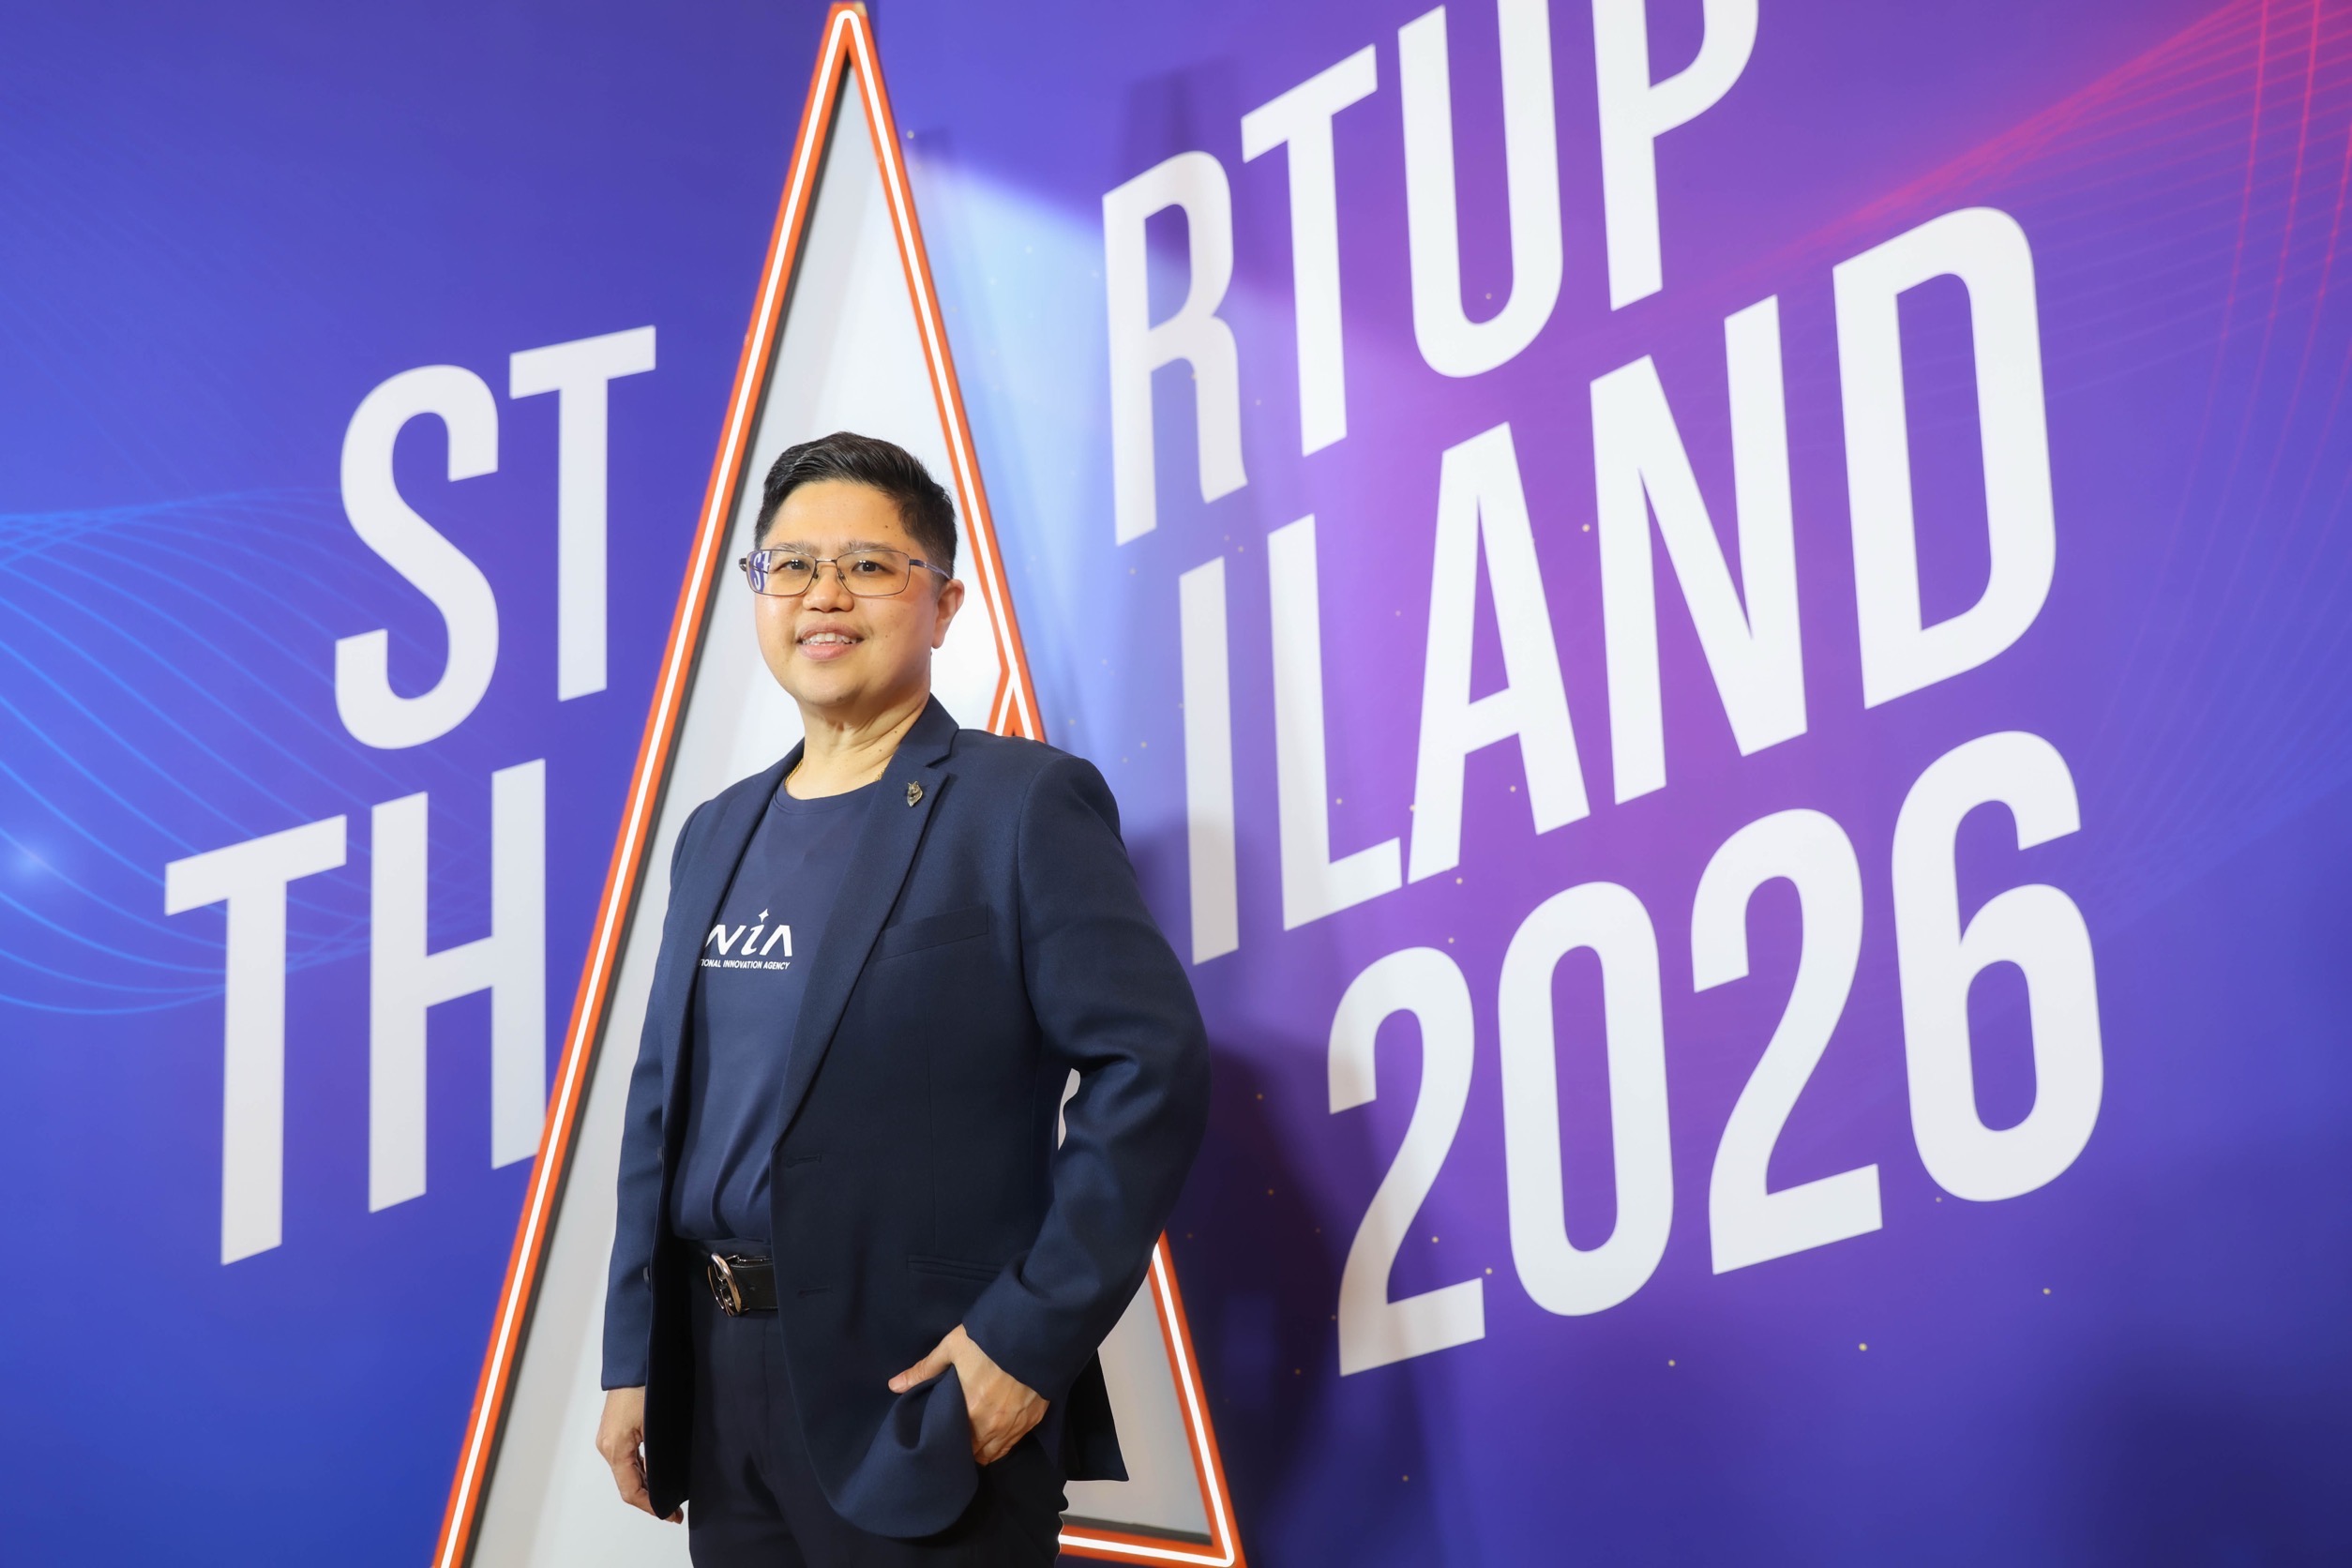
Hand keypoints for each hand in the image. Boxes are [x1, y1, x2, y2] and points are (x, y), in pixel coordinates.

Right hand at [596, 1386, 681, 1521]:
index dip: (652, 1507)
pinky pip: (628, 1458)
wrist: (634, 1360)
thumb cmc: (644, 1387)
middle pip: (628, 1484)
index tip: (671, 1515)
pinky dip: (643, 1469)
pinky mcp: (615, 1430)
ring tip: (670, 1493)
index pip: (631, 1491)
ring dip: (647, 1484)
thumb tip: (668, 1480)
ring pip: (628, 1471)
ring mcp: (609, 1438)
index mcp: (615, 1449)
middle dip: (651, 1499)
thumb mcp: (656, 1425)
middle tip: (674, 1509)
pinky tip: (659, 1471)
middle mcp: (607, 1446)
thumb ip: (659, 1456)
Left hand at [888, 1324, 1047, 1464]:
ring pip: (996, 1452)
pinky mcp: (1034, 1418)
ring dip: (985, 1448)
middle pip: (976, 1453)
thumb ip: (924, 1370)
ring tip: (976, 1436)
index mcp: (971, 1410)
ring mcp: (1016, 1424)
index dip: (948, 1443)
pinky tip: (998, 1430)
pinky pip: (1015, 1442)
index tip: (942, 1436)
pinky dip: (1005, 1441)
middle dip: (966, 1448)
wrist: (1034, 1330)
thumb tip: (893, 1386)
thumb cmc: (989, 1339)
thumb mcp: (952, 1348)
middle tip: (958, 1435)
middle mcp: (994, 1425)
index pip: (955, 1444)